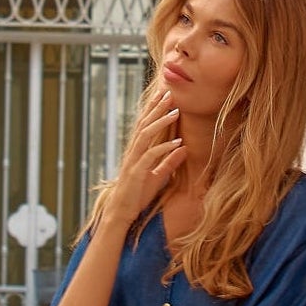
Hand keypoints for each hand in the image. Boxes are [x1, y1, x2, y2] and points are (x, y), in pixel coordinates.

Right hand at [102, 88, 187, 227]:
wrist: (121, 212)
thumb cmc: (137, 196)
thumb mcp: (157, 176)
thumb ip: (169, 162)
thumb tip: (184, 148)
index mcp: (136, 152)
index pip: (144, 125)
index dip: (153, 109)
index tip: (163, 95)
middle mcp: (133, 152)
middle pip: (144, 124)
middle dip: (156, 108)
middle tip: (168, 93)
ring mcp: (133, 161)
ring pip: (146, 135)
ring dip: (161, 122)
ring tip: (175, 111)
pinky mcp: (136, 173)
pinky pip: (151, 156)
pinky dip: (164, 148)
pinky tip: (177, 142)